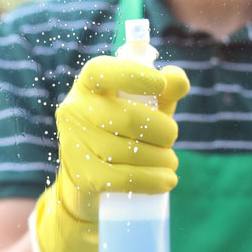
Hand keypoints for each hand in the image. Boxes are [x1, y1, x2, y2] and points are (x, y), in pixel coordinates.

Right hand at [31, 55, 189, 251]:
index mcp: (88, 85)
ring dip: (163, 159)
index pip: (101, 71)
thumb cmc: (123, 130)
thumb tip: (177, 80)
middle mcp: (74, 110)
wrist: (90, 175)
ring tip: (170, 162)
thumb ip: (165, 91)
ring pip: (130, 151)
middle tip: (171, 138)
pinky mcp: (82, 176)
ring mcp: (74, 144)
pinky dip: (153, 180)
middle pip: (129, 118)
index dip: (132, 75)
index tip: (160, 85)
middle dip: (163, 130)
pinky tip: (167, 180)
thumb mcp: (145, 106)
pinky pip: (124, 178)